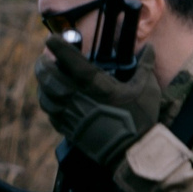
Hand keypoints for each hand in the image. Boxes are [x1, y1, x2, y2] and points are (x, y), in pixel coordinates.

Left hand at [34, 34, 164, 169]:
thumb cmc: (140, 119)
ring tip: (45, 78)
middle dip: (42, 64)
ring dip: (42, 84)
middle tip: (44, 59)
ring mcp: (70, 114)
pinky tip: (52, 100)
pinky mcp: (69, 130)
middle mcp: (77, 96)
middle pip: (48, 76)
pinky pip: (50, 114)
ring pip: (44, 95)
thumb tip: (150, 49)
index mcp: (94, 83)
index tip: (52, 38)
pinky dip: (48, 103)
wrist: (132, 152)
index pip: (68, 58)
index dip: (57, 46)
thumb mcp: (146, 88)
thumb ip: (145, 66)